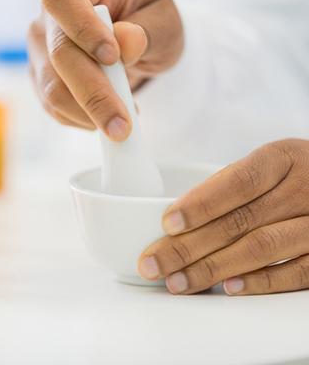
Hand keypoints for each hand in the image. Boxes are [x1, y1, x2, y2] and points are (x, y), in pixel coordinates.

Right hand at [27, 0, 182, 140]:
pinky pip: (56, 109)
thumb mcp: (162, 18)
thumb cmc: (146, 19)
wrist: (133, 42)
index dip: (83, 29)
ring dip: (90, 115)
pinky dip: (84, 121)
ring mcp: (40, 53)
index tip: (113, 57)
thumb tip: (126, 43)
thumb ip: (147, 29)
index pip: (64, 0)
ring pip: (53, 91)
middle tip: (123, 126)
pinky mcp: (41, 83)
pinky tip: (108, 117)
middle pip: (60, 57)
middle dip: (94, 95)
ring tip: (125, 121)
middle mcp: (49, 21)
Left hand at [137, 139, 308, 294]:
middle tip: (153, 264)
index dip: (201, 204)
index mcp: (283, 158)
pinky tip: (227, 288)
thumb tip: (175, 223)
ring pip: (261, 247)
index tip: (167, 224)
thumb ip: (231, 186)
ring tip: (177, 281)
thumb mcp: (269, 164)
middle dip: (188, 246)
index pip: (239, 181)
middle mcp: (305, 188)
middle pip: (240, 220)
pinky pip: (296, 272)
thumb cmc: (294, 176)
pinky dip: (259, 281)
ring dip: (212, 268)